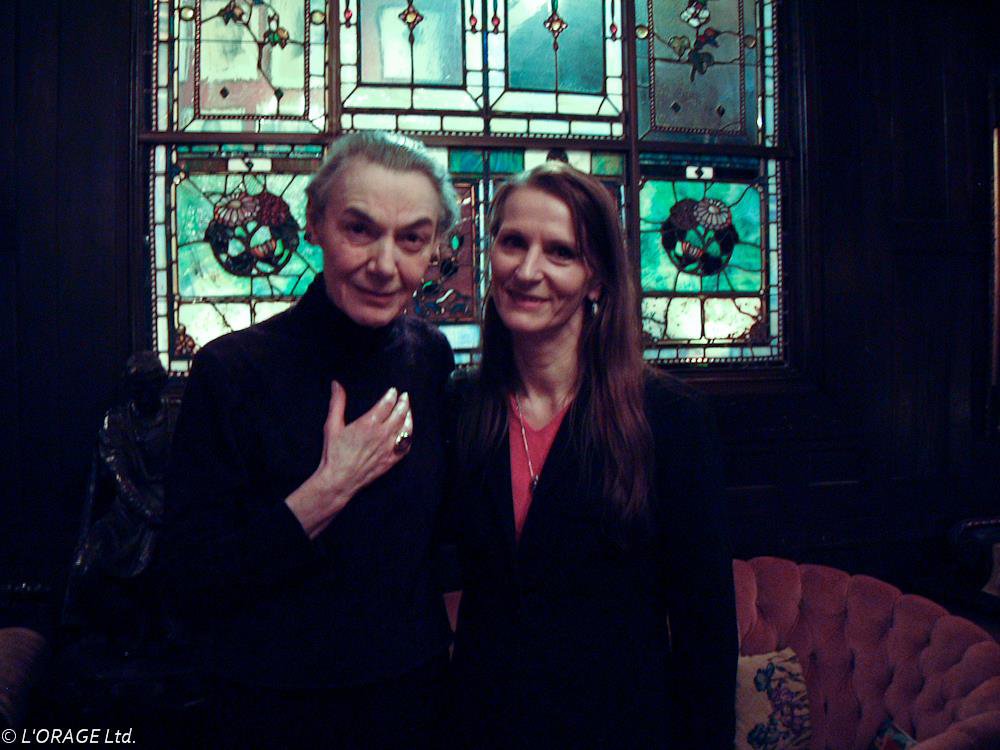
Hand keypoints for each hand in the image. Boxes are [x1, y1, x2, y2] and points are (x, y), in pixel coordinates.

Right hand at [286, 381, 412, 538]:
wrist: (339, 480)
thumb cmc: (334, 453)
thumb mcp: (332, 425)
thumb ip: (337, 403)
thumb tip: (336, 384)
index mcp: (369, 423)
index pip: (386, 404)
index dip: (391, 395)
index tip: (393, 391)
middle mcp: (382, 434)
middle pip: (399, 414)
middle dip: (404, 403)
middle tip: (405, 396)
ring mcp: (389, 448)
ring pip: (405, 428)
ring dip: (408, 417)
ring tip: (409, 410)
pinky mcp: (391, 460)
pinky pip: (406, 446)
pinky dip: (409, 436)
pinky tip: (408, 432)